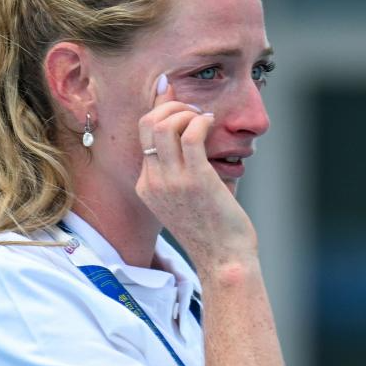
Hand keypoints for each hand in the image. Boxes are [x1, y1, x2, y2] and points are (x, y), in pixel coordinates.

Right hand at [135, 77, 257, 270]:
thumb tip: (193, 132)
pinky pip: (191, 134)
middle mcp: (153, 182)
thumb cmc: (211, 229)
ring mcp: (172, 182)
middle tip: (193, 111)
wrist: (223, 259)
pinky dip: (201, 121)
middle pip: (147, 124)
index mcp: (146, 186)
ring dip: (185, 111)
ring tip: (202, 118)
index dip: (163, 115)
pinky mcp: (196, 180)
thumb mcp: (183, 199)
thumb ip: (181, 169)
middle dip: (170, 106)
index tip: (185, 113)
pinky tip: (212, 124)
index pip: (143, 135)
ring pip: (163, 125)